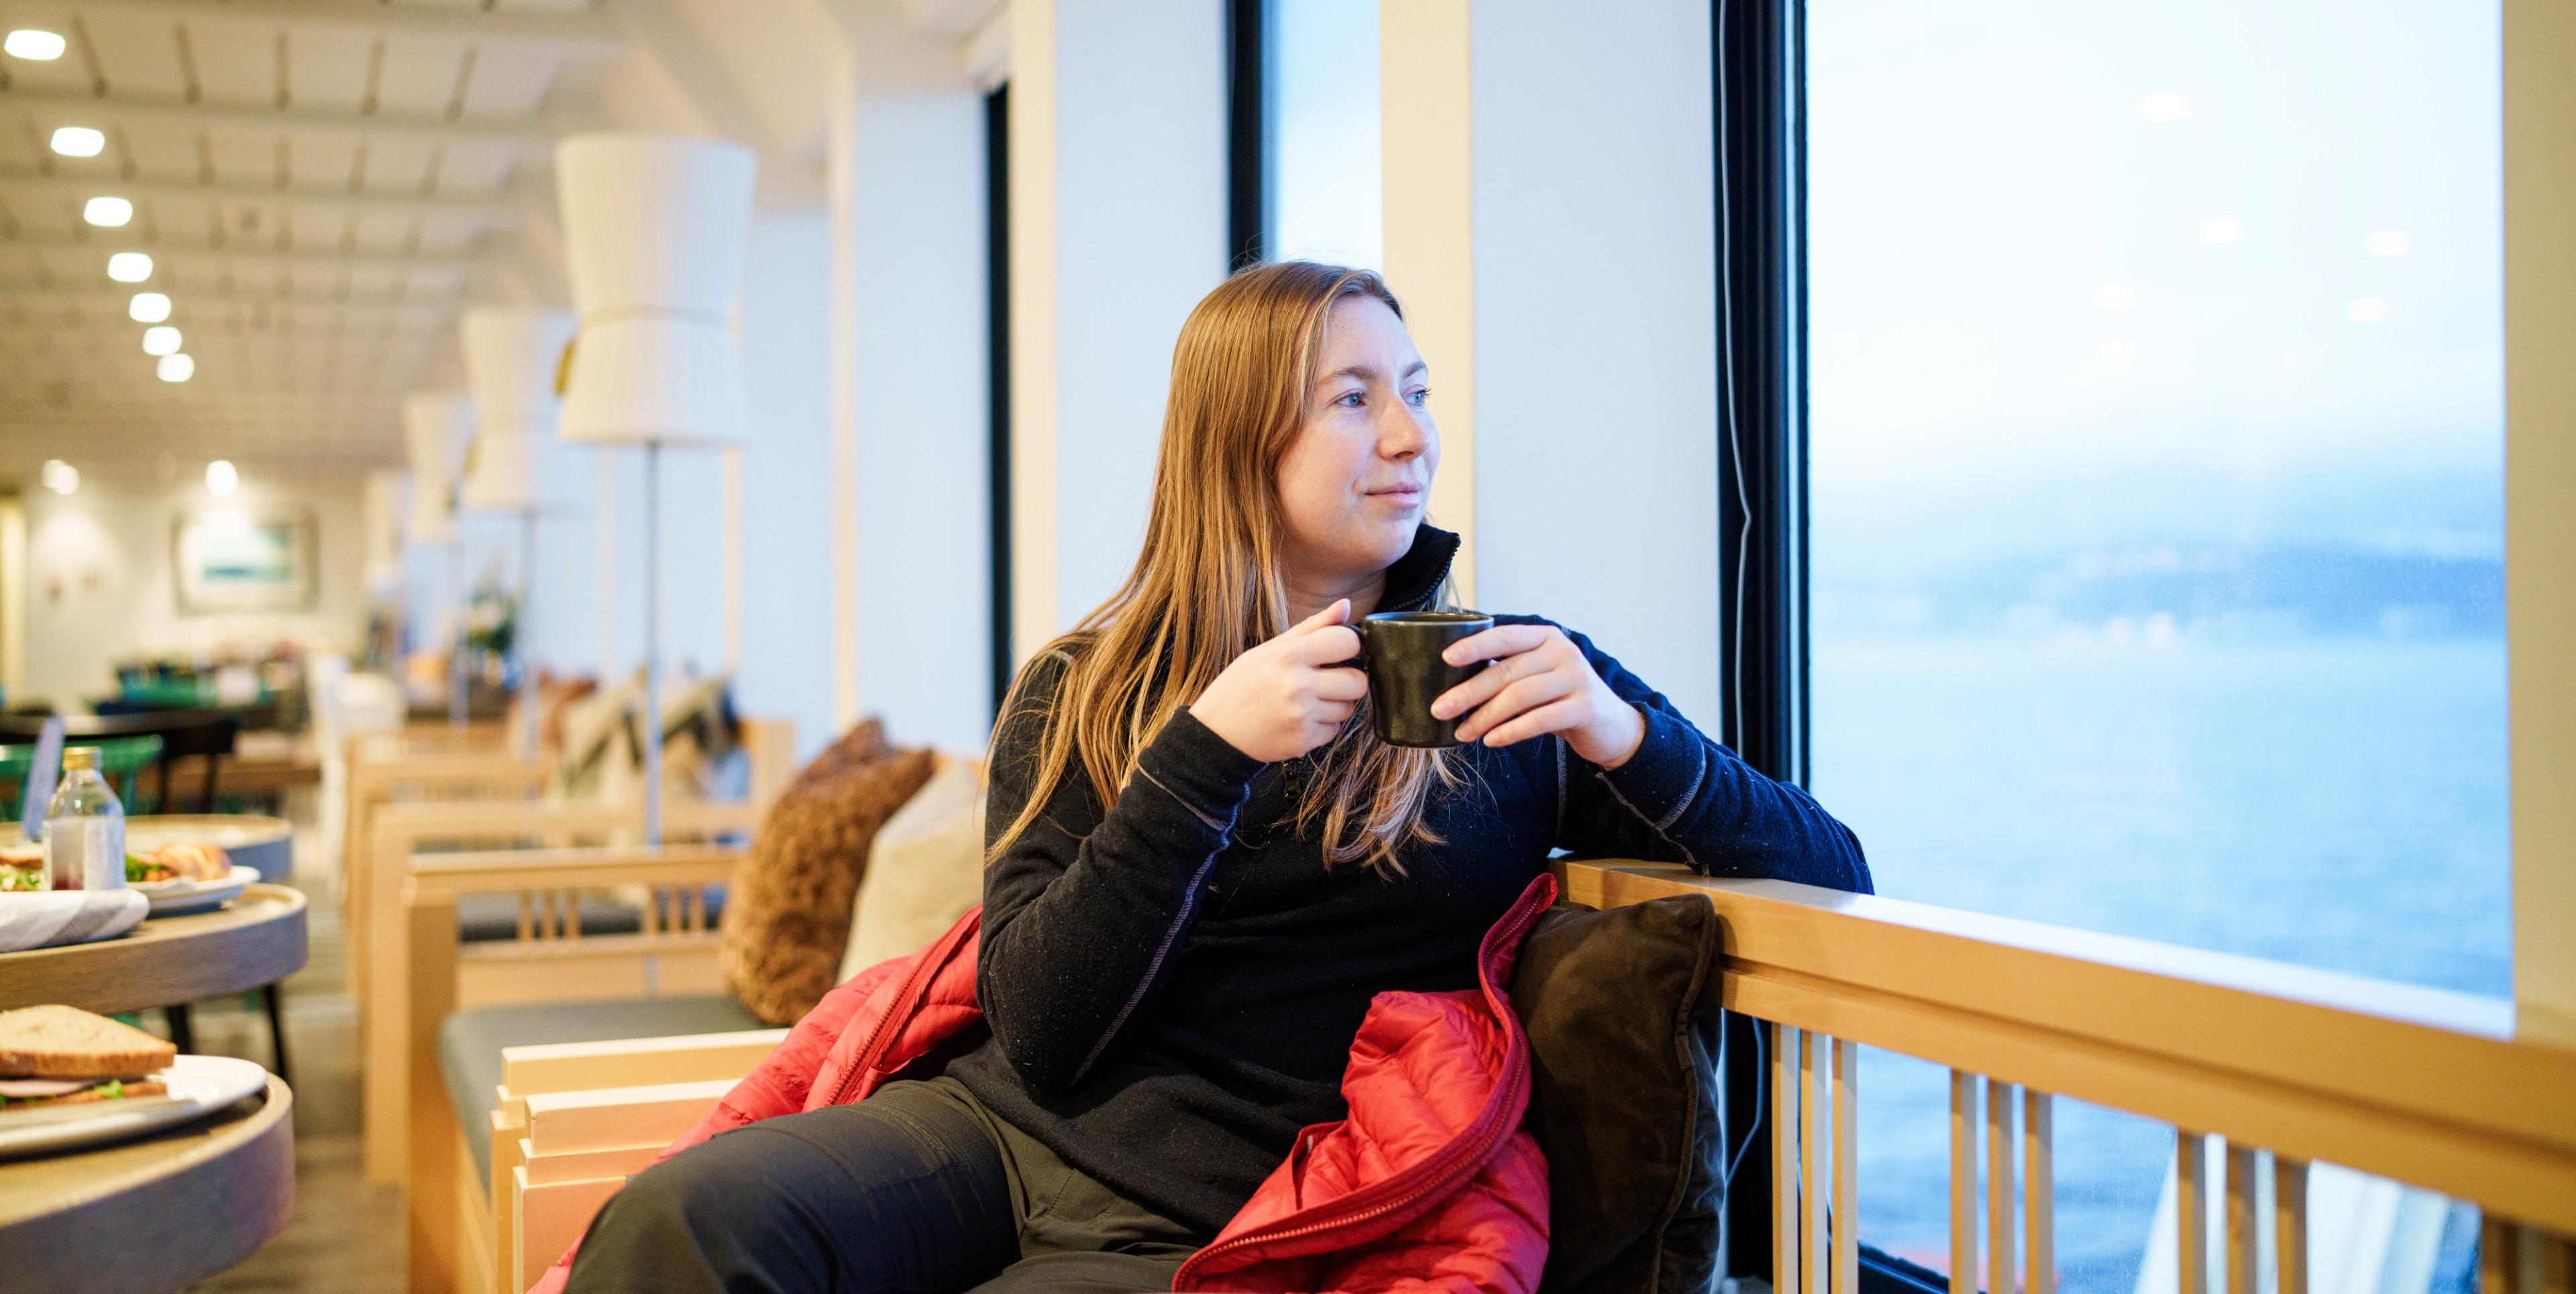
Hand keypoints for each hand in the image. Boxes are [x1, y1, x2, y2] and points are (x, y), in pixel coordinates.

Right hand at [1188, 600, 1369, 762]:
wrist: (1216, 732)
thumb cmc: (1242, 685)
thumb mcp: (1270, 649)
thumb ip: (1312, 627)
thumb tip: (1346, 605)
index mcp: (1289, 654)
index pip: (1348, 642)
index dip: (1348, 646)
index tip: (1337, 652)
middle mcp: (1298, 684)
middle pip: (1357, 681)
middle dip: (1348, 680)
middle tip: (1328, 681)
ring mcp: (1302, 714)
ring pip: (1348, 708)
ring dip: (1335, 705)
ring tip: (1309, 702)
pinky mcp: (1303, 740)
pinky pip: (1334, 730)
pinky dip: (1323, 726)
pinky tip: (1301, 719)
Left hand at [1431, 623, 1645, 767]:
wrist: (1611, 726)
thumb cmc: (1560, 699)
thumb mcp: (1537, 676)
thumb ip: (1507, 671)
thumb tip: (1452, 683)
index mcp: (1546, 637)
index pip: (1505, 635)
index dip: (1475, 645)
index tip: (1445, 658)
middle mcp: (1563, 652)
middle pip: (1507, 671)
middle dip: (1468, 691)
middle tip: (1440, 709)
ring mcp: (1576, 678)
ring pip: (1520, 696)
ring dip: (1485, 717)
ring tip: (1463, 732)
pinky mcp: (1585, 707)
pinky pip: (1539, 719)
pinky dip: (1511, 731)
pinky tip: (1491, 741)